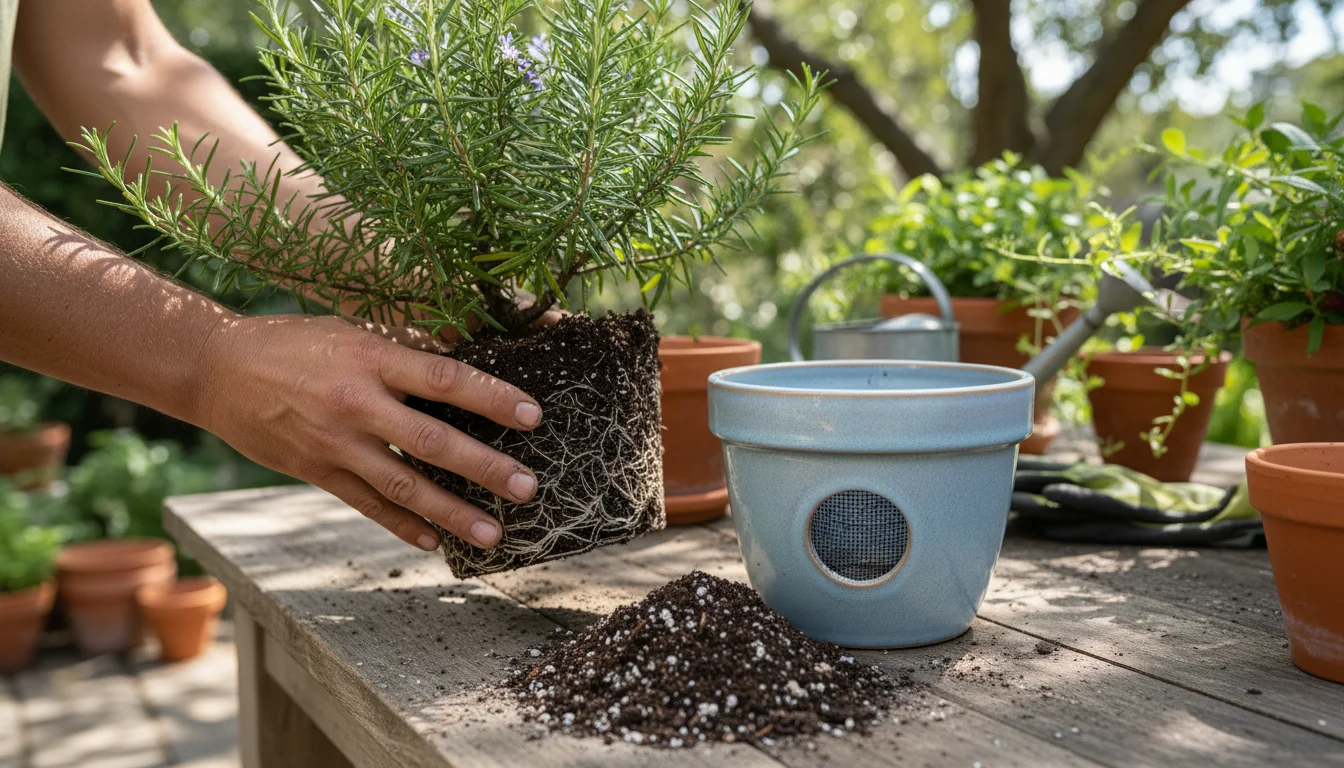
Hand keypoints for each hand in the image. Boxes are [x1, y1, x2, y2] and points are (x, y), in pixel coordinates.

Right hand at [195, 313, 542, 550]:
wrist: (216, 369)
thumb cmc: (295, 342)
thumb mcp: (353, 331)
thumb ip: (404, 351)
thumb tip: (464, 363)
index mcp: (372, 358)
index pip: (445, 379)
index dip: (492, 398)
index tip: (534, 415)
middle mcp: (357, 403)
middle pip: (433, 441)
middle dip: (485, 468)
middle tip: (528, 488)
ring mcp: (335, 443)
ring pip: (404, 485)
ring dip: (453, 512)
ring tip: (494, 533)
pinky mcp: (315, 472)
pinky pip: (368, 504)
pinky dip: (404, 525)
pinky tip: (435, 541)